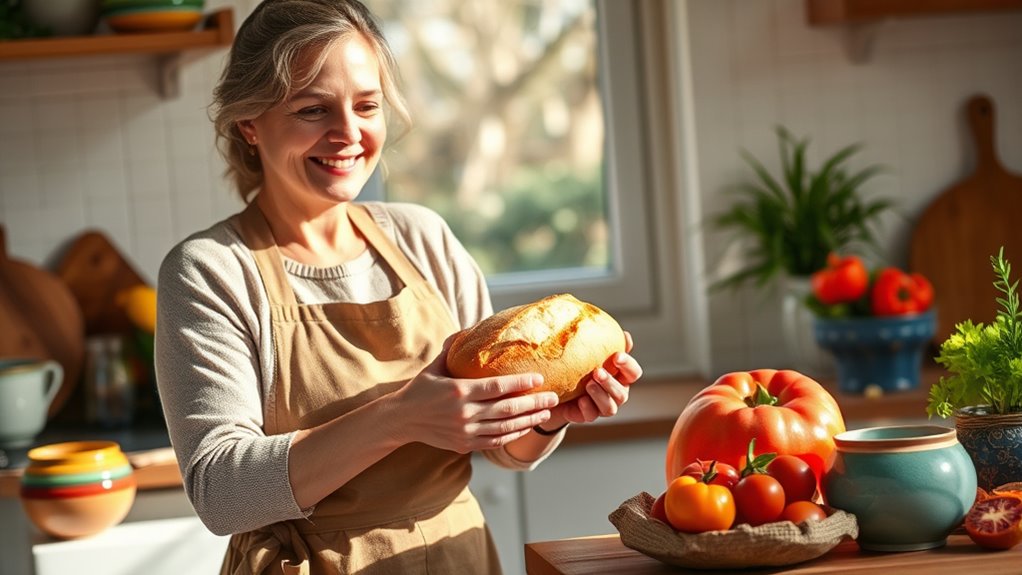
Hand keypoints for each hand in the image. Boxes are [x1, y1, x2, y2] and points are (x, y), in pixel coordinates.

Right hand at [392, 335, 558, 452]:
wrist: (401, 419)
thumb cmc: (420, 389)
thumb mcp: (435, 366)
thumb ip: (453, 348)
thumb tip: (469, 328)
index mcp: (458, 391)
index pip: (497, 387)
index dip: (520, 383)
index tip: (539, 378)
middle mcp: (464, 413)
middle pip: (507, 409)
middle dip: (534, 403)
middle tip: (554, 397)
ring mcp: (465, 432)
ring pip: (505, 427)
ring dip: (529, 420)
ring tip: (546, 412)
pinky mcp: (465, 445)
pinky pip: (495, 441)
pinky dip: (513, 434)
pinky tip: (526, 425)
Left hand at [552, 331, 641, 424]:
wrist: (558, 387)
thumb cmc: (580, 366)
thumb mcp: (591, 354)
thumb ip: (607, 345)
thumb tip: (626, 334)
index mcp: (620, 377)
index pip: (633, 373)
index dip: (628, 365)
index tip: (616, 355)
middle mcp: (615, 394)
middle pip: (622, 393)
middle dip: (610, 382)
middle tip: (597, 372)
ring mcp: (602, 407)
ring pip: (610, 407)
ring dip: (600, 395)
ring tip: (588, 385)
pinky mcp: (587, 416)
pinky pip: (591, 416)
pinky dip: (587, 408)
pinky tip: (580, 401)